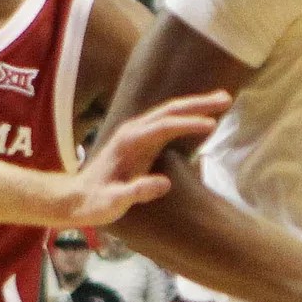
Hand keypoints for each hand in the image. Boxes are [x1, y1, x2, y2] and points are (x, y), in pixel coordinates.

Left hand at [50, 91, 228, 227]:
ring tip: (222, 101)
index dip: (188, 124)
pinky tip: (201, 116)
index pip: (164, 127)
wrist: (75, 197)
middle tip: (226, 99)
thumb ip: (136, 192)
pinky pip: (167, 120)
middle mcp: (133, 131)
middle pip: (169, 110)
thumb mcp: (113, 202)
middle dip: (198, 103)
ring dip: (195, 105)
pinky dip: (186, 114)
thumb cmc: (94, 203)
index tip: (212, 125)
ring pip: (169, 111)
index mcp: (129, 143)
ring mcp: (136, 132)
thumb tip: (165, 183)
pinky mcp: (139, 138)